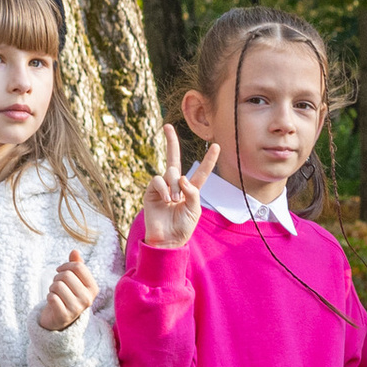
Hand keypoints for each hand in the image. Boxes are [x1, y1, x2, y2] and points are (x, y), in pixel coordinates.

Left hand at [38, 250, 97, 332]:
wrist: (60, 317)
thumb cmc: (68, 294)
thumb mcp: (74, 280)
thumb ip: (76, 265)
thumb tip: (74, 251)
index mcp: (93, 288)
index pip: (78, 267)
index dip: (66, 265)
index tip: (60, 270)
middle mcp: (88, 298)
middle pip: (66, 275)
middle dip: (57, 277)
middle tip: (57, 284)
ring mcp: (77, 308)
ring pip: (57, 285)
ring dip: (52, 287)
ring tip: (56, 293)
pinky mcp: (64, 316)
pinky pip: (51, 297)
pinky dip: (49, 297)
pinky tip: (53, 302)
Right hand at [142, 123, 219, 251]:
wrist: (167, 240)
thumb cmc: (183, 226)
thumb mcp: (195, 209)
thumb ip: (193, 192)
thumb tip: (182, 177)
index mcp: (191, 189)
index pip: (201, 171)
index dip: (209, 160)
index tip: (216, 146)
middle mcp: (176, 185)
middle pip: (174, 159)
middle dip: (171, 142)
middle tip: (167, 126)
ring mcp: (162, 187)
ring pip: (170, 172)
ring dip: (174, 185)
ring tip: (175, 201)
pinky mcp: (151, 191)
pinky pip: (158, 180)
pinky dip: (164, 189)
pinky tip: (167, 200)